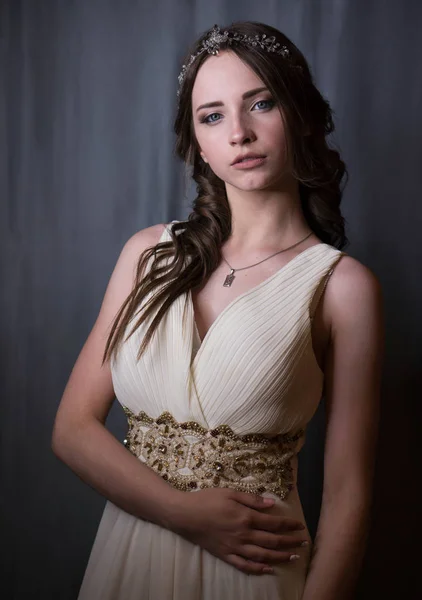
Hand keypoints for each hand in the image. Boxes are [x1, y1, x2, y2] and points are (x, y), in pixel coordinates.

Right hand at [169, 487, 307, 575]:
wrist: (184, 515)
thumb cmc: (207, 500)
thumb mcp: (230, 493)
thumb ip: (252, 499)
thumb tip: (271, 504)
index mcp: (246, 517)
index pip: (273, 523)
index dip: (288, 525)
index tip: (300, 526)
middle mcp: (243, 535)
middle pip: (272, 541)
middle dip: (290, 542)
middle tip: (303, 542)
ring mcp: (235, 547)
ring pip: (262, 555)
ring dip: (280, 557)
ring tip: (293, 557)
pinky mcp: (225, 555)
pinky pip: (244, 565)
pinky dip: (258, 569)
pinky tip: (268, 569)